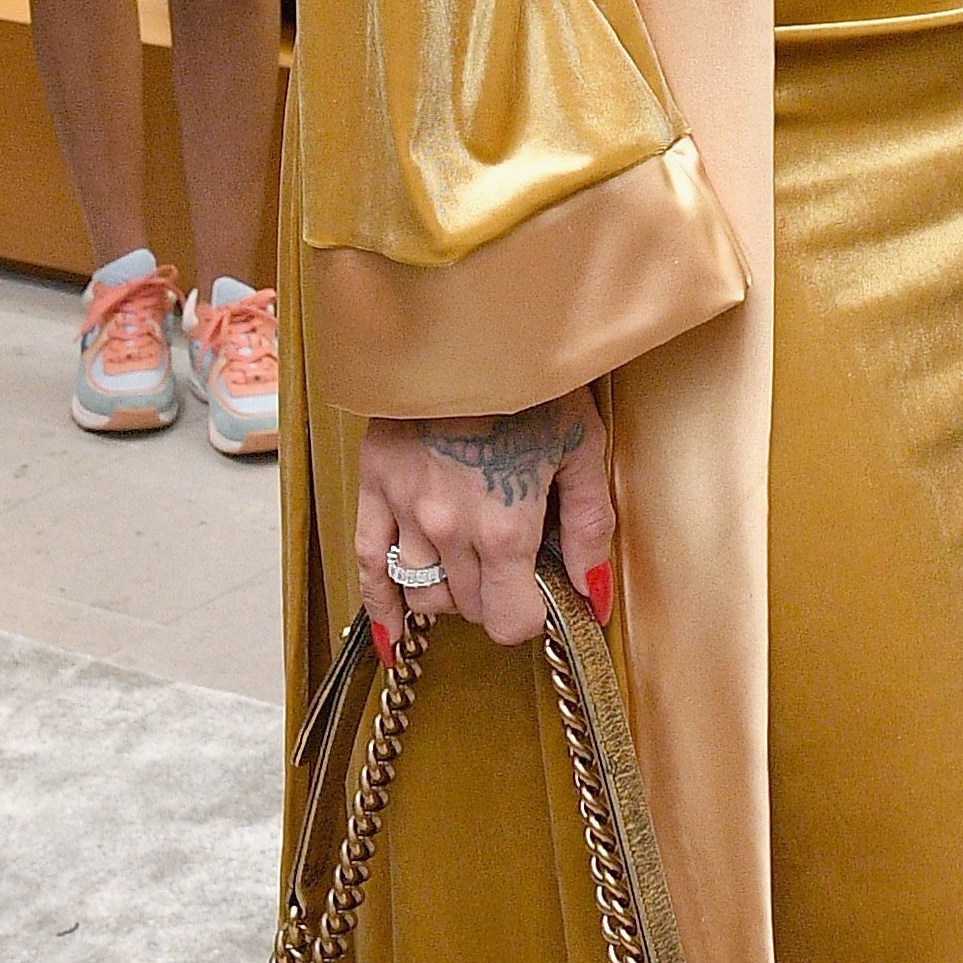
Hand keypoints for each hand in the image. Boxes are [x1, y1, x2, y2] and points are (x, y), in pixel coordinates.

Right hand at [357, 388, 617, 655]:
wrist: (472, 328)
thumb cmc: (537, 383)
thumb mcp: (584, 449)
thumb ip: (589, 529)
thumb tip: (594, 593)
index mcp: (505, 526)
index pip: (510, 620)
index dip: (531, 617)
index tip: (542, 598)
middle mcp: (449, 528)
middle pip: (469, 607)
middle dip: (497, 598)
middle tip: (514, 569)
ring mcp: (405, 509)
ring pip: (423, 593)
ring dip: (451, 593)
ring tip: (472, 567)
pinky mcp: (375, 485)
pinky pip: (368, 563)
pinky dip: (380, 605)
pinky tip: (394, 634)